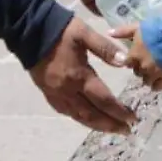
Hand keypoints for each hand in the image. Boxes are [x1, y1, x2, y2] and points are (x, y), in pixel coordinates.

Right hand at [28, 16, 138, 132]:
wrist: (28, 29)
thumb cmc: (60, 30)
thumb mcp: (85, 33)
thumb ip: (105, 48)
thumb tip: (125, 62)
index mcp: (79, 76)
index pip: (103, 100)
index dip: (119, 111)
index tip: (133, 118)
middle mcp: (68, 90)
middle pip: (92, 114)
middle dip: (111, 124)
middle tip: (127, 131)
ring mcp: (56, 94)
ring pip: (79, 116)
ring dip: (97, 125)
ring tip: (111, 129)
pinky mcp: (47, 93)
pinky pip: (66, 111)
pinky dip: (79, 118)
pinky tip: (87, 119)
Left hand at [111, 24, 161, 90]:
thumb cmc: (156, 30)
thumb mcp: (137, 28)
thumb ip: (122, 32)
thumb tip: (108, 32)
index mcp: (134, 56)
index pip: (127, 64)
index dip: (132, 60)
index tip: (138, 57)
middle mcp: (142, 67)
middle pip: (137, 72)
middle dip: (141, 68)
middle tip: (148, 62)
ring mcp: (154, 74)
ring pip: (146, 81)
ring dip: (149, 76)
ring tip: (156, 70)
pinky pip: (157, 87)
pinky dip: (157, 84)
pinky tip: (161, 78)